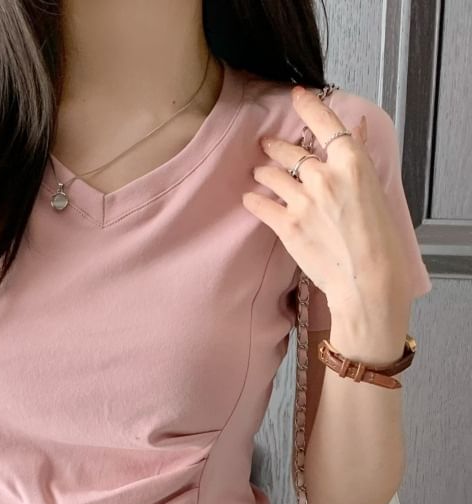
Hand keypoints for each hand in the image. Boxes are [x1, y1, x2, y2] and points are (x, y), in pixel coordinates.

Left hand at [241, 85, 411, 329]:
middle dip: (275, 147)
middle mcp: (324, 177)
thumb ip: (358, 159)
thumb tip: (354, 130)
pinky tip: (251, 199)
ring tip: (259, 174)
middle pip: (290, 151)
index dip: (309, 106)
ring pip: (270, 174)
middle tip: (268, 146)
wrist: (368, 281)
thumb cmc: (380, 240)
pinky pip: (258, 203)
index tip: (296, 95)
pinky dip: (253, 199)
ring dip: (263, 173)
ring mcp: (301, 200)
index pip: (327, 124)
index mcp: (353, 165)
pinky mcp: (285, 224)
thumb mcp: (376, 192)